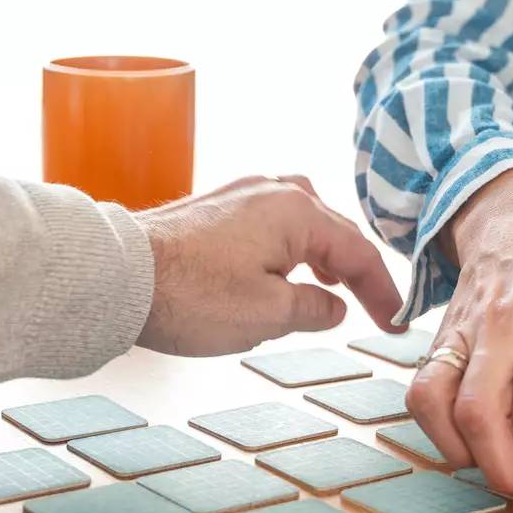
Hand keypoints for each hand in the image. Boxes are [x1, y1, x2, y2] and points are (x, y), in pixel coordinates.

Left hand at [133, 175, 404, 356]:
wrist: (118, 276)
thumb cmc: (191, 295)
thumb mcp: (269, 315)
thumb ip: (314, 308)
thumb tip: (333, 305)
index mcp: (299, 212)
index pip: (358, 252)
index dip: (382, 290)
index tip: (394, 320)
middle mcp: (274, 191)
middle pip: (333, 230)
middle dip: (356, 271)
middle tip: (374, 307)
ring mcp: (241, 194)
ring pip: (301, 220)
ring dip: (322, 253)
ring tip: (330, 285)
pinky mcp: (214, 206)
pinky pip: (270, 221)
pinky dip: (288, 246)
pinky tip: (279, 270)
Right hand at [405, 167, 512, 502]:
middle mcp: (502, 324)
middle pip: (482, 418)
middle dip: (511, 474)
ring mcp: (463, 329)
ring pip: (440, 407)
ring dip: (470, 457)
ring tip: (509, 467)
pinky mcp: (439, 336)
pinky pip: (422, 393)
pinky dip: (440, 432)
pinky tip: (474, 441)